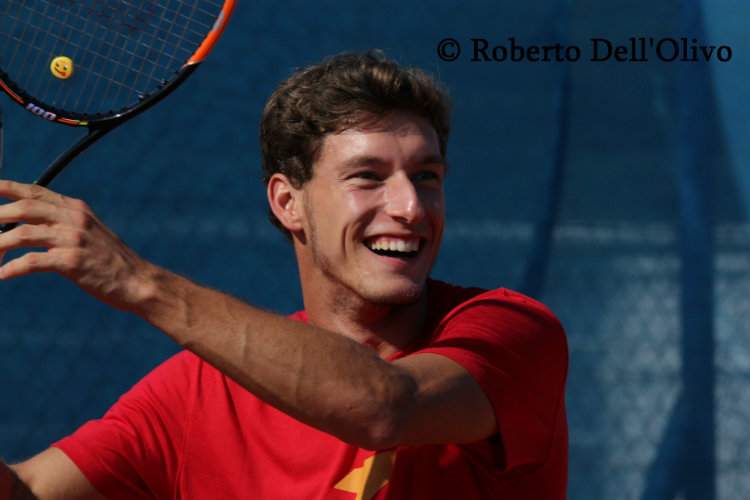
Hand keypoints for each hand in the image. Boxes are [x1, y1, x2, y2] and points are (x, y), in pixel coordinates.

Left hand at [0, 180, 151, 309]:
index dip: (6, 188)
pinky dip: (12, 268)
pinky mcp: (72, 262)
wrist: (139, 282)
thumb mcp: (90, 233)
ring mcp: (74, 239)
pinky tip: (1, 275)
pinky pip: (32, 261)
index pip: (35, 192)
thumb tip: (30, 224)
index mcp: (76, 209)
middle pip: (23, 208)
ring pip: (22, 234)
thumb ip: (64, 223)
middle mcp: (74, 219)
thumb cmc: (112, 262)